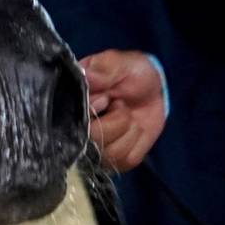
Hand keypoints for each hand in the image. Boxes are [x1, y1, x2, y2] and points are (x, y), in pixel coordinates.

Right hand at [82, 49, 166, 172]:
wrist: (153, 91)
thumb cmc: (130, 73)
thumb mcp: (117, 63)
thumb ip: (103, 69)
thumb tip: (86, 76)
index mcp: (71, 104)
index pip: (73, 118)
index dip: (96, 108)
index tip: (107, 96)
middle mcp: (77, 131)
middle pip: (92, 140)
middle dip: (117, 119)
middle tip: (120, 103)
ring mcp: (95, 149)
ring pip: (110, 153)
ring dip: (128, 130)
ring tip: (127, 115)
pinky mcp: (114, 161)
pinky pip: (125, 160)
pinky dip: (137, 143)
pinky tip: (134, 129)